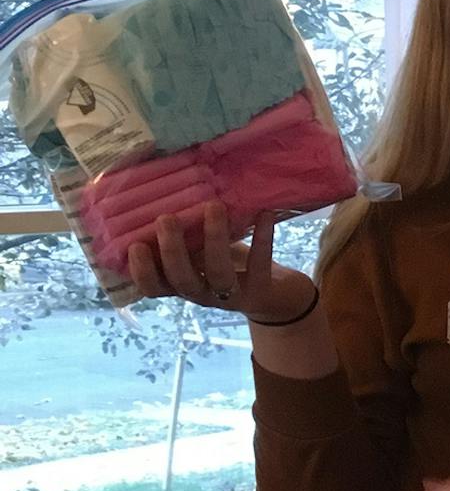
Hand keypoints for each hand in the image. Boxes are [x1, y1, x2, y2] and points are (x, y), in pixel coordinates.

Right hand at [125, 203, 315, 322]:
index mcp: (180, 285)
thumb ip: (183, 235)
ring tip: (213, 206)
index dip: (142, 271)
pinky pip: (259, 265)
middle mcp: (202, 295)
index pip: (153, 287)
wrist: (273, 297)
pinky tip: (264, 213)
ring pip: (219, 273)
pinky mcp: (261, 291)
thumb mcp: (199, 252)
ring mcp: (231, 296)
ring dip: (214, 240)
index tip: (134, 245)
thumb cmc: (226, 265)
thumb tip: (160, 193)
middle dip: (172, 250)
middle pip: (182, 279)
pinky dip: (262, 238)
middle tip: (165, 218)